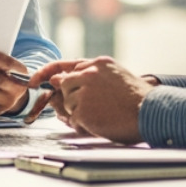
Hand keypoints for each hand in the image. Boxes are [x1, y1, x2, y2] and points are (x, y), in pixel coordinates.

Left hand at [30, 57, 151, 142]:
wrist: (151, 113)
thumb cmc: (138, 99)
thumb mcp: (116, 76)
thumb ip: (90, 74)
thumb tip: (59, 80)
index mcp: (98, 63)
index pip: (66, 65)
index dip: (47, 73)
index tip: (34, 80)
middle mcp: (89, 73)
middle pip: (65, 85)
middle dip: (72, 97)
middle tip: (92, 106)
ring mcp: (84, 90)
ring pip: (68, 102)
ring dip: (80, 112)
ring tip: (102, 114)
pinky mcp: (83, 109)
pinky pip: (74, 118)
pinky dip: (83, 123)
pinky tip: (100, 121)